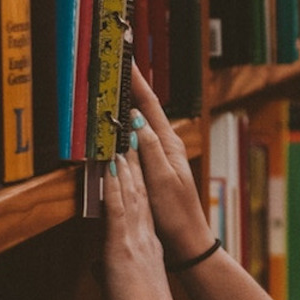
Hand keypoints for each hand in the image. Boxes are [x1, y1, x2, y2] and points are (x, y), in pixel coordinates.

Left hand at [101, 150, 181, 299]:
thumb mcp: (129, 290)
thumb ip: (113, 274)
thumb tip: (99, 270)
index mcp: (150, 250)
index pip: (143, 211)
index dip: (139, 187)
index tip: (135, 166)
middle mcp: (146, 239)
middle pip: (141, 196)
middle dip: (136, 167)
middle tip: (132, 142)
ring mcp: (135, 239)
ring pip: (132, 195)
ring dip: (127, 168)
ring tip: (124, 143)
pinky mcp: (123, 244)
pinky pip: (119, 207)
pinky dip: (116, 185)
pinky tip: (113, 167)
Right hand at [129, 64, 214, 261]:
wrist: (187, 241)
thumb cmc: (177, 214)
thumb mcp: (161, 179)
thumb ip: (149, 150)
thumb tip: (135, 120)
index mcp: (170, 144)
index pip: (150, 105)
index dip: (136, 81)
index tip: (125, 58)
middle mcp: (167, 146)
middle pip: (145, 109)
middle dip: (130, 85)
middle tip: (114, 63)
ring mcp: (161, 156)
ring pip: (139, 123)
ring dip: (127, 103)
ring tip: (112, 84)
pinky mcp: (154, 168)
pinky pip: (136, 140)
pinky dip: (126, 126)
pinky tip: (117, 124)